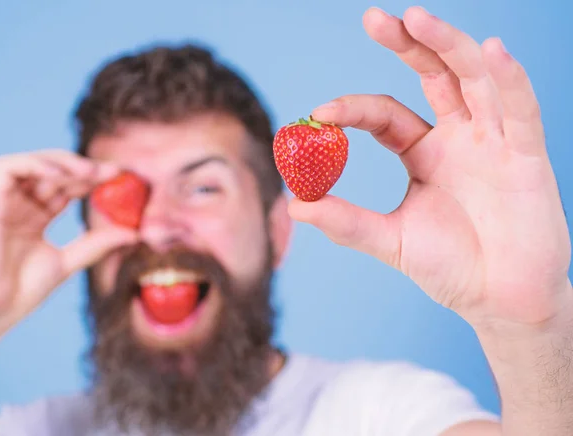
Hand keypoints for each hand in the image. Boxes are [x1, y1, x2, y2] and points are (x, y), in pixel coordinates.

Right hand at [0, 150, 137, 354]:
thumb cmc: (20, 294)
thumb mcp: (68, 262)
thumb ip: (97, 244)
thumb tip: (135, 233)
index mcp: (35, 218)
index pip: (67, 188)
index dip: (92, 179)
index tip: (120, 178)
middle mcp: (19, 206)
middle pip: (54, 172)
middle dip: (85, 168)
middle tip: (114, 171)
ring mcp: (4, 202)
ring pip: (33, 163)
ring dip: (64, 162)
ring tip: (91, 172)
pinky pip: (7, 168)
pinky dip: (35, 163)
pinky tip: (62, 174)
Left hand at [289, 6, 571, 327]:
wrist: (499, 301)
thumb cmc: (449, 268)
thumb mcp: (390, 240)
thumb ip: (346, 221)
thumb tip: (292, 204)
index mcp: (423, 153)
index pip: (386, 114)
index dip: (354, 108)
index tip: (320, 113)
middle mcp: (458, 137)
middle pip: (433, 76)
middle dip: (407, 45)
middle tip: (373, 18)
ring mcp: (493, 142)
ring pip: (473, 80)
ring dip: (448, 46)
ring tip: (416, 17)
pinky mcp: (527, 156)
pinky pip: (521, 109)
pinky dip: (509, 79)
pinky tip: (492, 50)